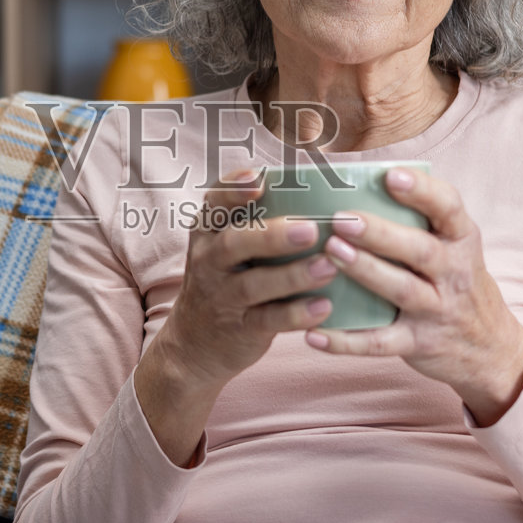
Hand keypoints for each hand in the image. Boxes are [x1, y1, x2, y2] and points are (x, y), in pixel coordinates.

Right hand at [152, 170, 339, 388]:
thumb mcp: (227, 245)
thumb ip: (260, 219)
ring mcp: (223, 296)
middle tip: (310, 230)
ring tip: (328, 266)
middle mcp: (210, 259)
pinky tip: (324, 306)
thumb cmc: (228, 277)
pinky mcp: (240, 328)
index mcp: (209, 230)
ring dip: (292, 276)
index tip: (258, 180)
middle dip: (272, 235)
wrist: (194, 342)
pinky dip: (296, 314)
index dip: (234, 189)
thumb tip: (324, 187)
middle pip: (234, 243)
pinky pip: (268, 321)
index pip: (215, 202)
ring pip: (253, 284)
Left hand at [303, 167, 522, 425]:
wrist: (490, 349)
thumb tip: (361, 177)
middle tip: (342, 219)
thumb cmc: (456, 282)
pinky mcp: (418, 344)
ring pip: (402, 291)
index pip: (448, 208)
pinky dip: (346, 341)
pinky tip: (313, 334)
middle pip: (420, 250)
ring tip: (331, 253)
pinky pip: (380, 343)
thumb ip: (422, 218)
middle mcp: (454, 273)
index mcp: (461, 240)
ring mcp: (438, 310)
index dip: (422, 191)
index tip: (391, 176)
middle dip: (381, 233)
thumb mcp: (456, 246)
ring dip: (366, 272)